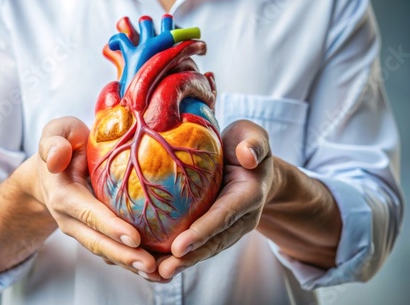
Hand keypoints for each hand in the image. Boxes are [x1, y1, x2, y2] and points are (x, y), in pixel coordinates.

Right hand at [24, 116, 160, 277]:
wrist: (53, 169)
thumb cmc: (63, 146)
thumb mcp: (57, 133)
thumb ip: (54, 142)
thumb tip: (56, 158)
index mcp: (64, 195)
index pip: (89, 214)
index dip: (110, 227)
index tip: (134, 237)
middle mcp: (72, 219)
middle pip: (99, 242)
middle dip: (125, 256)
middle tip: (152, 265)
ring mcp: (83, 230)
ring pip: (107, 252)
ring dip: (132, 265)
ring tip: (161, 273)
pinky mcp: (96, 233)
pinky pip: (113, 250)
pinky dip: (132, 262)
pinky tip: (158, 268)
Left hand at [156, 120, 274, 278]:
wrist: (249, 162)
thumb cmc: (245, 144)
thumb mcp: (253, 136)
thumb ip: (255, 144)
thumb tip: (248, 157)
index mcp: (249, 194)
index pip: (224, 215)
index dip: (203, 232)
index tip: (179, 246)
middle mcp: (241, 217)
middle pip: (214, 241)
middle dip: (189, 257)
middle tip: (163, 270)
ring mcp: (228, 226)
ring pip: (205, 248)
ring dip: (182, 263)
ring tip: (155, 274)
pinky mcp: (214, 228)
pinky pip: (198, 243)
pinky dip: (180, 255)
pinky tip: (156, 264)